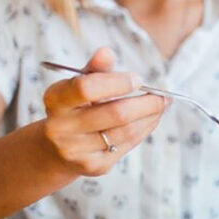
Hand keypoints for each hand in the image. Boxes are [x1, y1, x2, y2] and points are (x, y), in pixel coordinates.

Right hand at [40, 47, 165, 175]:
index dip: (117, 82)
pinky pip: (127, 145)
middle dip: (146, 103)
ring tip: (161, 105)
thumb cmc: (75, 107)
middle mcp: (61, 127)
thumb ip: (95, 68)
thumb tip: (106, 52)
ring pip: (126, 131)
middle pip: (115, 113)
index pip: (86, 88)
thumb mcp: (79, 83)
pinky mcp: (93, 166)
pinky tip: (150, 120)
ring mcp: (76, 150)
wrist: (56, 148)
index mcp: (56, 99)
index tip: (138, 79)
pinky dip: (144, 130)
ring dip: (150, 117)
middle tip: (163, 95)